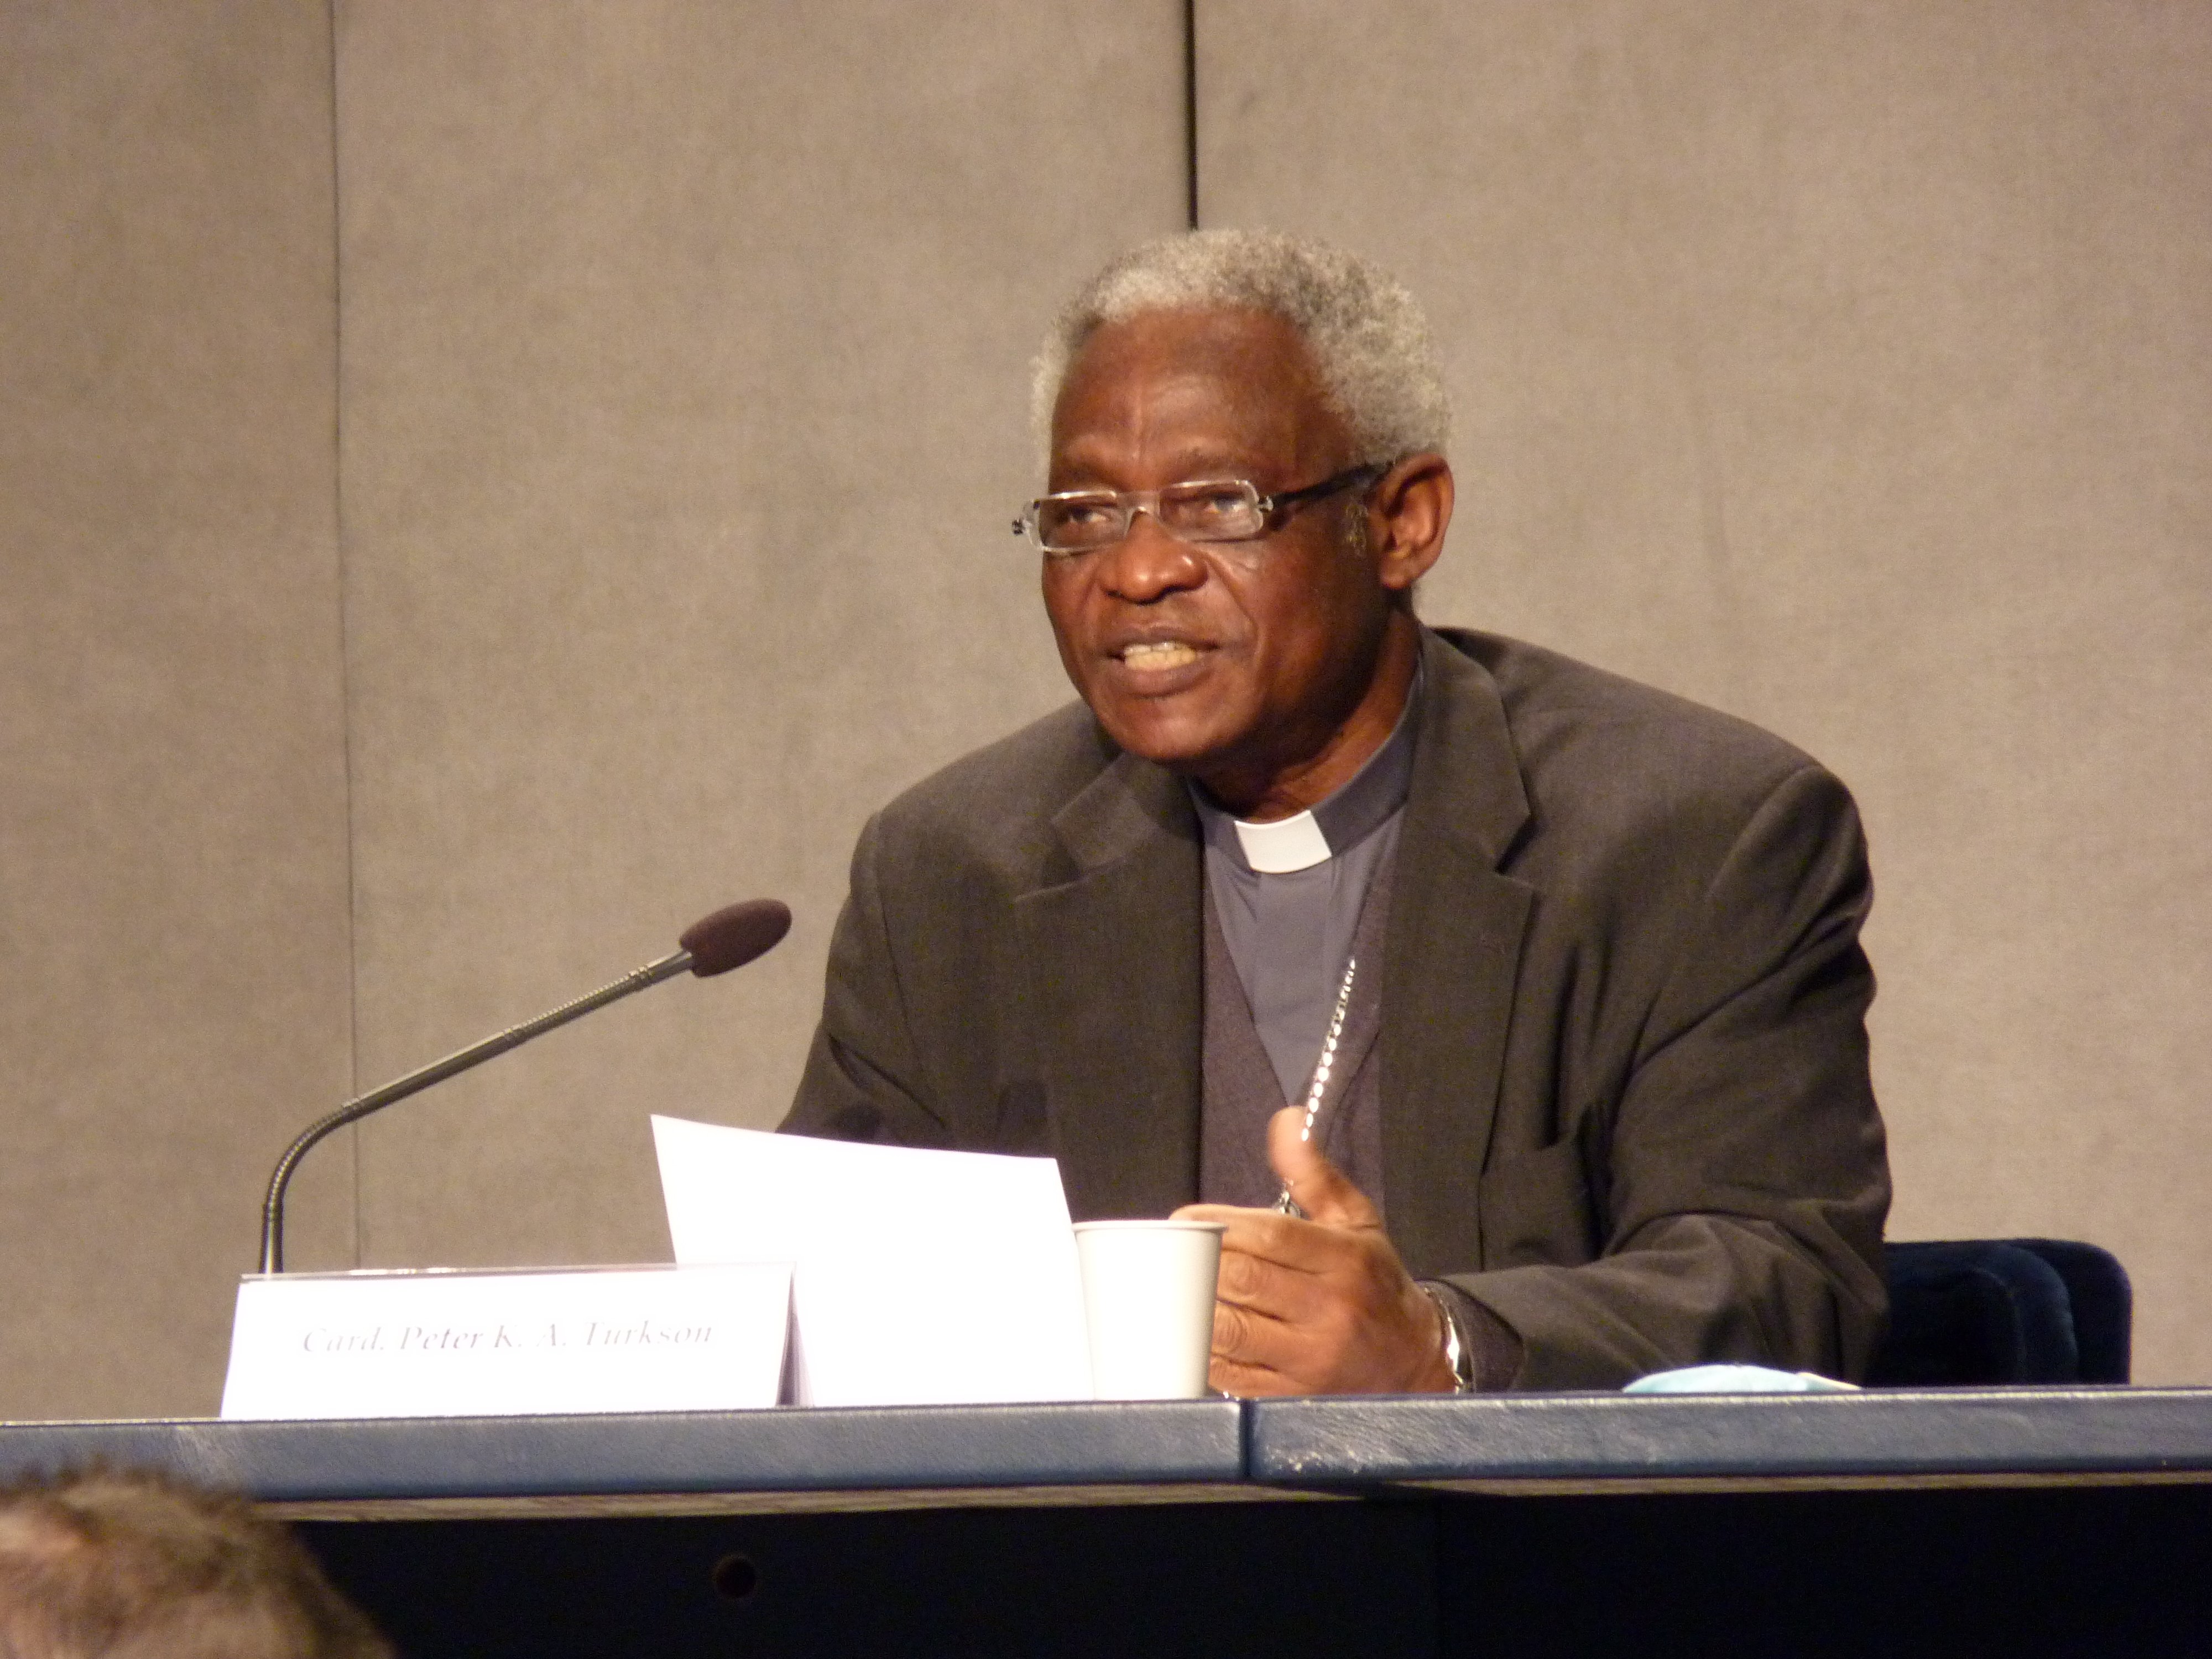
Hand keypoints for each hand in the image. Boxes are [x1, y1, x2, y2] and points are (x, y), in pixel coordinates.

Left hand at [1172, 1107, 1457, 1395]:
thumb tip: (1285, 1123)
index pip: (1270, 1236)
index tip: (1187, 1219)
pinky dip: (1204, 1351)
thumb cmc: (1375, 1285)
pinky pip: (1231, 1373)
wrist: (1414, 1364)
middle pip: (1244, 1279)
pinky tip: (1196, 1331)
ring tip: (1180, 1289)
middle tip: (1178, 1252)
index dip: (1219, 1224)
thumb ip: (1314, 1174)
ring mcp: (1311, 1359)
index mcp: (1344, 1260)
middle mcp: (1330, 1310)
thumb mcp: (1355, 1222)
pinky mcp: (1292, 1395)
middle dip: (1201, 1262)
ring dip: (1195, 1306)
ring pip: (1230, 1329)